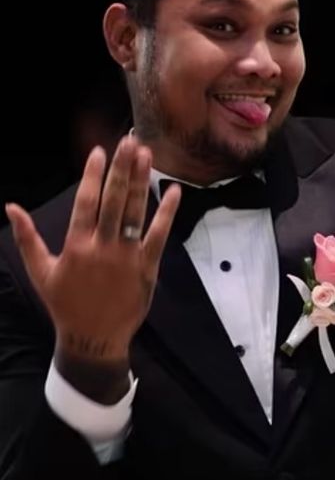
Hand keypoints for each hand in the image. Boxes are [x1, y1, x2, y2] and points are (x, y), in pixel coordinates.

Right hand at [5, 136, 179, 388]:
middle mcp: (103, 248)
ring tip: (146, 155)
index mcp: (76, 246)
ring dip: (142, 181)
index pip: (86, 202)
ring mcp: (128, 257)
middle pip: (113, 200)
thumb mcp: (40, 271)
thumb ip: (26, 238)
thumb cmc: (65, 304)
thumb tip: (10, 207)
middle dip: (121, 168)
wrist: (94, 338)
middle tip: (128, 141)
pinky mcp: (148, 267)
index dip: (93, 175)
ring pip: (136, 212)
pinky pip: (159, 235)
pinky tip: (173, 190)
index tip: (99, 151)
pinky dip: (167, 213)